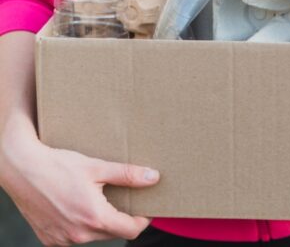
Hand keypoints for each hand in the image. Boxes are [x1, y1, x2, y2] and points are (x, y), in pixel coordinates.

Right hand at [0, 124, 158, 245]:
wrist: (21, 169)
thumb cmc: (58, 166)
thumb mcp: (97, 167)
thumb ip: (128, 174)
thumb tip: (154, 177)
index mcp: (94, 218)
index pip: (131, 230)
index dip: (143, 220)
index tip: (147, 209)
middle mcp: (78, 234)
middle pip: (113, 233)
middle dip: (123, 219)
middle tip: (126, 200)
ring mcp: (61, 239)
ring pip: (93, 236)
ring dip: (101, 222)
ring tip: (100, 200)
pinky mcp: (49, 238)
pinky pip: (73, 236)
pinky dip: (81, 225)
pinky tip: (79, 206)